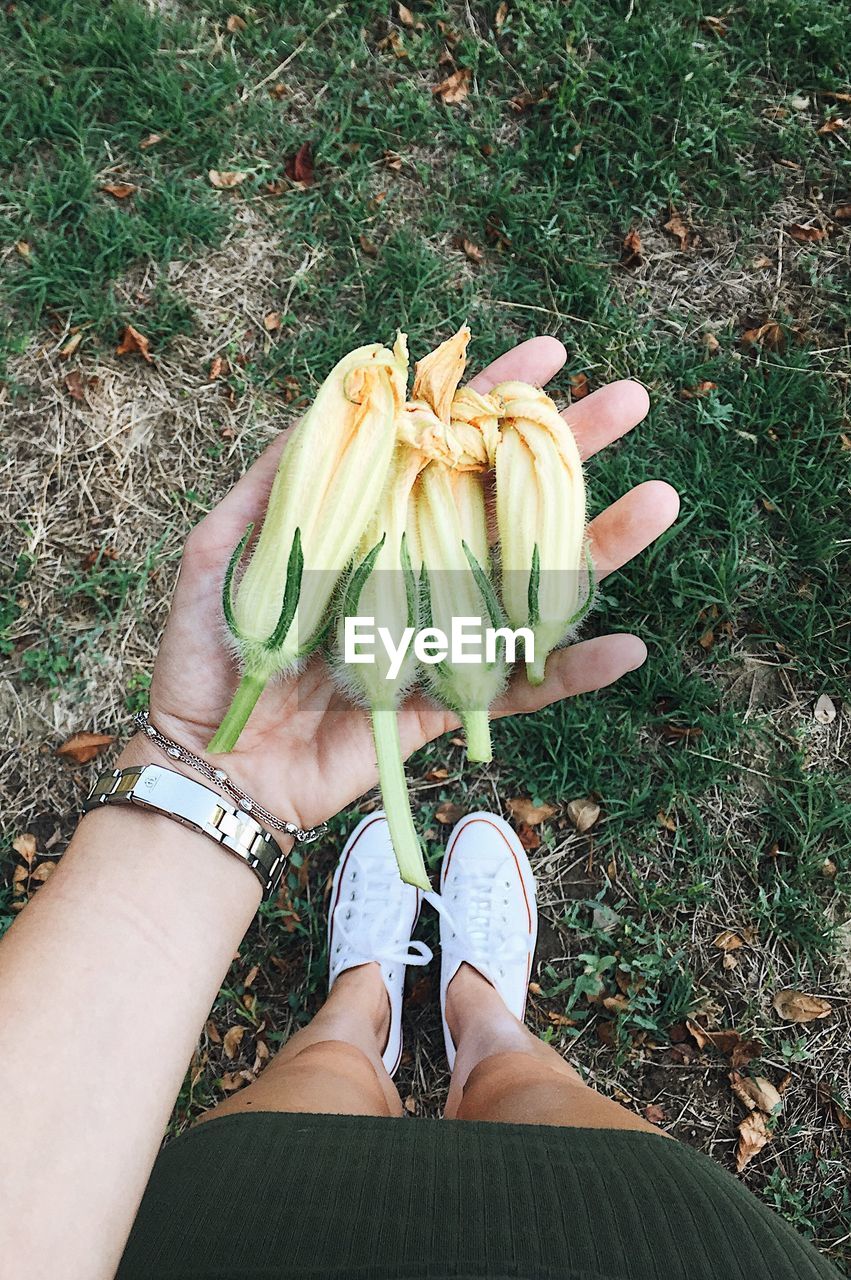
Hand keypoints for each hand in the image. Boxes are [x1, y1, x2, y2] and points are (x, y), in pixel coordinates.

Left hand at [146, 337, 678, 829]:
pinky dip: (573, 673)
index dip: (489, 401)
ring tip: (660, 502)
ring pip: (530, 583)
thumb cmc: (207, 654)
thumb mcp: (219, 551)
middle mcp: (415, 569)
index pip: (439, 448)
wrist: (214, 760)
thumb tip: (333, 405)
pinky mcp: (447, 699)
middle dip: (568, 452)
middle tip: (631, 401)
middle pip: (505, 502)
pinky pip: (521, 686)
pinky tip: (630, 649)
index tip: (547, 355)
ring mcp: (440, 632)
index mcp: (370, 525)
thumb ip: (273, 484)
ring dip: (599, 546)